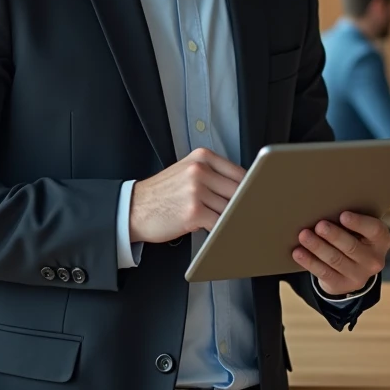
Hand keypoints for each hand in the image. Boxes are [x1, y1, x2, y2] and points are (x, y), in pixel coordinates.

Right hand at [128, 147, 245, 243]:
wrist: (134, 209)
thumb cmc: (162, 194)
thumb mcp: (186, 172)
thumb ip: (213, 175)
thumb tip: (244, 188)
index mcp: (202, 157)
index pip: (239, 173)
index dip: (251, 189)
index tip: (256, 198)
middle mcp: (199, 170)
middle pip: (239, 190)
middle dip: (243, 205)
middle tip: (248, 215)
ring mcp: (196, 190)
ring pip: (230, 208)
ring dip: (232, 219)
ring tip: (230, 224)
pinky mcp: (193, 211)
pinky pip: (219, 223)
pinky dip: (224, 230)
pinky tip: (220, 232)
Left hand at [292, 211, 389, 296]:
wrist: (353, 268)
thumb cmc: (354, 236)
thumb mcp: (360, 229)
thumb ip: (350, 220)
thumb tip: (325, 207)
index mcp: (382, 240)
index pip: (374, 230)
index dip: (359, 223)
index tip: (343, 215)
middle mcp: (374, 260)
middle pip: (351, 246)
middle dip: (334, 236)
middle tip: (319, 225)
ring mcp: (359, 276)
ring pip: (335, 259)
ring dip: (318, 247)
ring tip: (304, 236)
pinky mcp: (341, 285)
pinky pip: (324, 273)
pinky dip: (309, 261)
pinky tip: (298, 252)